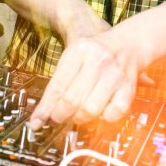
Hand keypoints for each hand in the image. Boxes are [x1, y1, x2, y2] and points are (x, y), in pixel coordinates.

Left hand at [28, 28, 145, 128]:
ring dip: (81, 118)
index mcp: (79, 51)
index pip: (57, 87)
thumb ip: (58, 83)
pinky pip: (113, 113)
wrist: (128, 43)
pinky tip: (101, 110)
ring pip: (90, 109)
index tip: (36, 122)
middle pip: (71, 100)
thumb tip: (42, 115)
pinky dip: (105, 118)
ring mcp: (114, 74)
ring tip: (78, 113)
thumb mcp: (74, 58)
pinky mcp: (128, 86)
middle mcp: (97, 61)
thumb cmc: (96, 54)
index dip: (45, 109)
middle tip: (59, 117)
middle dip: (61, 115)